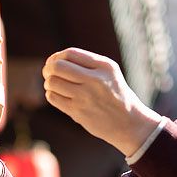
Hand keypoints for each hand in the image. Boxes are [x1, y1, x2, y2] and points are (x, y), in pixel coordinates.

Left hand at [42, 48, 160, 155]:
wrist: (128, 122)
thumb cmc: (115, 94)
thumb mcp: (109, 72)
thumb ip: (86, 64)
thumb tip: (55, 60)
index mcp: (103, 66)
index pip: (70, 53)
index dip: (57, 57)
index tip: (54, 62)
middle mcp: (94, 80)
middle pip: (58, 67)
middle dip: (48, 68)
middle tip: (48, 73)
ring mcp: (85, 96)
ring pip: (52, 82)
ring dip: (49, 83)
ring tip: (54, 85)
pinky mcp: (78, 112)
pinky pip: (53, 98)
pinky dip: (51, 94)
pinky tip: (58, 95)